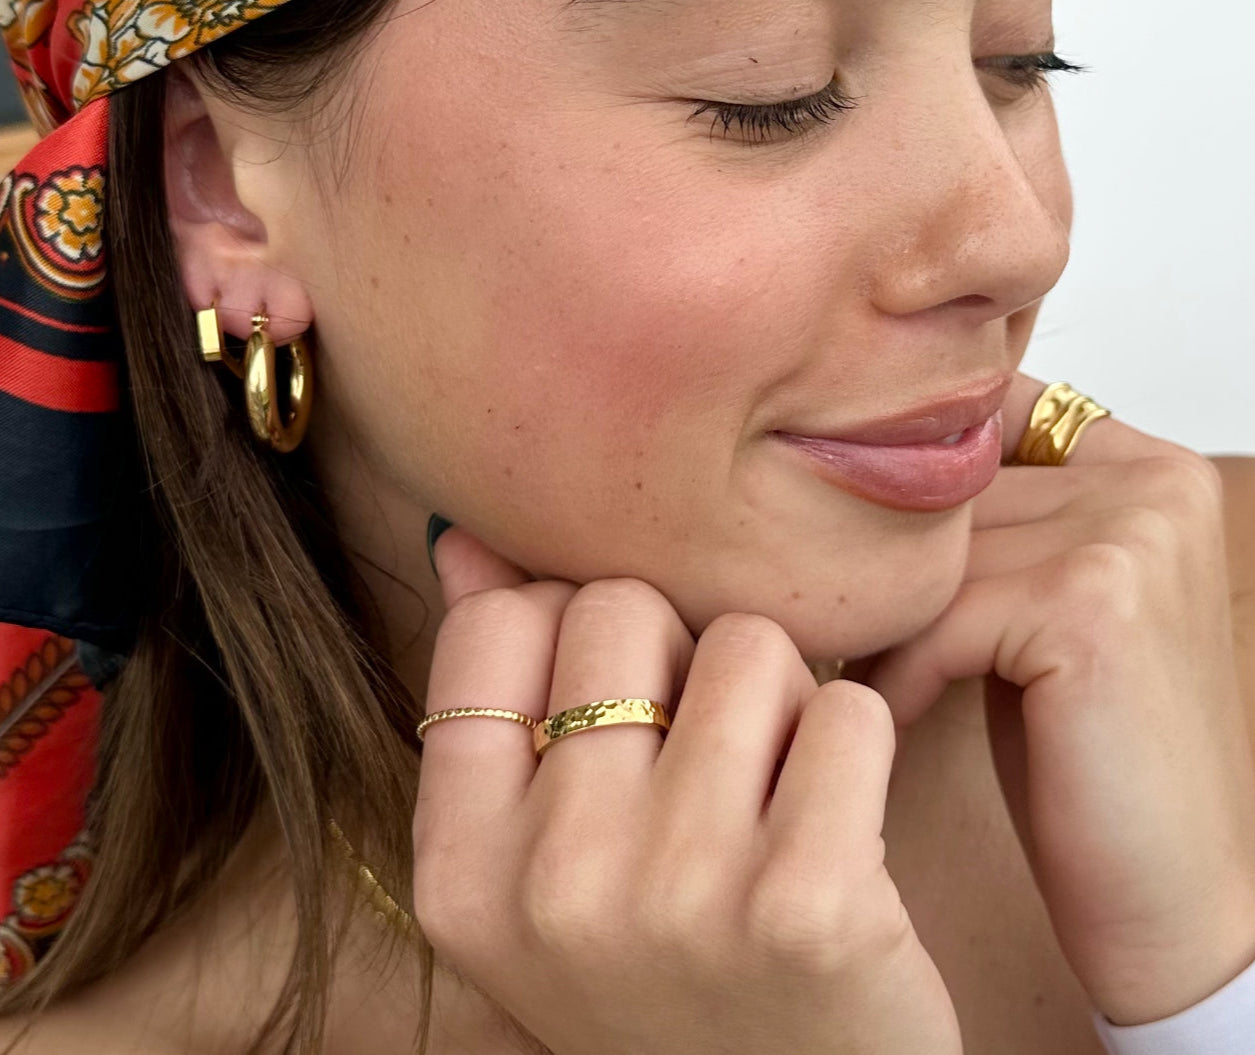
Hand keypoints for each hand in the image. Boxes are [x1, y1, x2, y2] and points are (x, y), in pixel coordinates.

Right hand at [412, 530, 961, 1054]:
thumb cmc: (663, 975)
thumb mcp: (540, 867)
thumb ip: (496, 701)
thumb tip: (468, 545)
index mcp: (460, 871)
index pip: (495, 626)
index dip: (566, 630)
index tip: (612, 697)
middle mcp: (550, 882)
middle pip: (622, 607)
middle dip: (676, 653)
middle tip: (702, 749)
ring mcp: (676, 893)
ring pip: (748, 645)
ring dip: (777, 700)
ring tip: (772, 792)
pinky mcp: (805, 904)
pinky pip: (848, 712)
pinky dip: (856, 745)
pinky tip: (841, 827)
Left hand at [866, 371, 1254, 1023]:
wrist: (1163, 897)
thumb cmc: (1084, 755)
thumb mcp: (1025, 604)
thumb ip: (970, 524)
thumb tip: (822, 465)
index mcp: (1142, 463)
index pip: (974, 420)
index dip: (902, 488)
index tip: (843, 545)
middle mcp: (1149, 478)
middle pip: (941, 490)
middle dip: (878, 569)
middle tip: (833, 630)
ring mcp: (1130, 531)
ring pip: (926, 553)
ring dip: (879, 623)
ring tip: (870, 680)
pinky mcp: (1091, 603)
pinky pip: (937, 614)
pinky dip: (900, 672)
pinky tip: (901, 717)